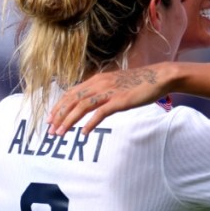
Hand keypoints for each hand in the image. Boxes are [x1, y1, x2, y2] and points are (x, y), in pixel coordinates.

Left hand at [48, 66, 167, 134]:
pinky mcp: (119, 100)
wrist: (158, 77)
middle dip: (59, 116)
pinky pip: (100, 113)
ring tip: (60, 133)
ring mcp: (109, 92)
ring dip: (69, 121)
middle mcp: (99, 84)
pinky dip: (90, 123)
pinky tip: (84, 133)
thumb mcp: (116, 84)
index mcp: (97, 79)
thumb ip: (103, 91)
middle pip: (72, 100)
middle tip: (50, 130)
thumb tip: (92, 102)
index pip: (71, 93)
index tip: (51, 118)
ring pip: (82, 107)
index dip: (59, 106)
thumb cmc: (139, 82)